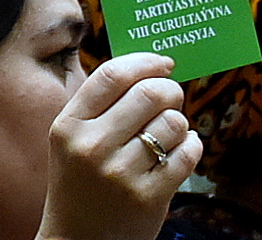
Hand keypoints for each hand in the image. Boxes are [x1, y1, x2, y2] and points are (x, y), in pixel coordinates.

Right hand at [37, 53, 201, 239]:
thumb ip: (101, 102)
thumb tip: (153, 66)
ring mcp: (120, 174)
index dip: (145, 61)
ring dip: (179, 121)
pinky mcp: (147, 199)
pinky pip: (187, 153)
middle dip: (170, 89)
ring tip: (169, 132)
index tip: (163, 63)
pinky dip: (191, 145)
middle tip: (171, 96)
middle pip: (149, 93)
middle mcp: (92, 146)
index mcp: (69, 125)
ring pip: (172, 122)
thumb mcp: (72, 137)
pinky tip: (180, 150)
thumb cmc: (80, 181)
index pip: (113, 74)